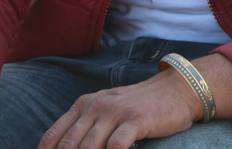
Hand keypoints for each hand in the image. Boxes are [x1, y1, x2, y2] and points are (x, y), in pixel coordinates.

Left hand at [37, 67, 202, 148]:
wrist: (177, 90)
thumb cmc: (139, 105)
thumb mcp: (107, 108)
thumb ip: (86, 126)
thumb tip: (65, 148)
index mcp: (84, 104)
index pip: (54, 137)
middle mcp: (96, 106)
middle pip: (69, 145)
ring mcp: (117, 112)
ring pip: (89, 147)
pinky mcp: (137, 120)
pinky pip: (116, 146)